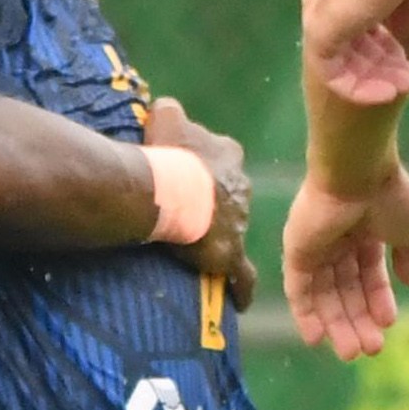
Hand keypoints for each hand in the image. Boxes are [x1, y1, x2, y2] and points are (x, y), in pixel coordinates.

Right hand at [144, 97, 257, 316]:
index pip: (223, 158)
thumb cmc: (165, 153)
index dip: (204, 168)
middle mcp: (241, 186)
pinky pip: (243, 276)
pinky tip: (240, 300)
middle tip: (190, 214)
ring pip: (233, 230)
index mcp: (228, 154)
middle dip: (215, 204)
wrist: (167, 189)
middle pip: (230, 195)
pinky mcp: (231, 253)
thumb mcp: (165, 117)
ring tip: (197, 248)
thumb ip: (170, 111)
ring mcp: (239, 222)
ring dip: (219, 237)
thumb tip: (167, 109)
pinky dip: (242, 288)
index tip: (189, 177)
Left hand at [286, 160, 408, 356]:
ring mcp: (314, 247)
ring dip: (336, 325)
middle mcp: (337, 241)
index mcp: (365, 233)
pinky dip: (305, 314)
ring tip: (352, 353)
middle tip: (370, 350)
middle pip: (345, 291)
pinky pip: (297, 289)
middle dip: (357, 321)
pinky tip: (317, 340)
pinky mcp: (296, 251)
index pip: (368, 275)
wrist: (358, 171)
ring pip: (324, 295)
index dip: (378, 301)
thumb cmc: (389, 195)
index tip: (389, 324)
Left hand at [299, 0, 408, 107]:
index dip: (382, 38)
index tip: (404, 50)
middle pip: (350, 39)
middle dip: (382, 61)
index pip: (356, 14)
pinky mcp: (318, 30)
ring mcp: (318, 10)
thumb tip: (404, 33)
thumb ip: (407, 6)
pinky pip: (332, 72)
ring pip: (343, 58)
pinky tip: (388, 92)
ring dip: (376, 77)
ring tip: (407, 83)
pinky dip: (359, 87)